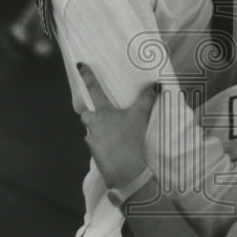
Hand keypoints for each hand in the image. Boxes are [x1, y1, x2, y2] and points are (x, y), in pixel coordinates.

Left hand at [77, 62, 156, 185]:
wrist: (125, 171)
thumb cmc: (130, 140)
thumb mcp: (140, 117)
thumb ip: (147, 100)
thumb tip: (157, 85)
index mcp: (103, 113)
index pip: (94, 90)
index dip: (87, 77)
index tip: (79, 65)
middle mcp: (94, 125)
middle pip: (87, 115)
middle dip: (91, 113)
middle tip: (103, 115)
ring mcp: (92, 141)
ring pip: (92, 132)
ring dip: (100, 131)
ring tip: (116, 135)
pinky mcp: (96, 155)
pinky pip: (98, 146)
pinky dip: (105, 145)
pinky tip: (116, 148)